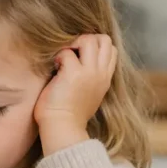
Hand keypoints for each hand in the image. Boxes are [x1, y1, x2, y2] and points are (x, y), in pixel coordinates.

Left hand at [34, 34, 116, 154]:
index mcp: (105, 79)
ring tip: (64, 58)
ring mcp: (89, 72)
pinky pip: (67, 52)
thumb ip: (92, 79)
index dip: (96, 46)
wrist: (63, 128)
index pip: (111, 50)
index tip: (81, 56)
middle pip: (104, 39)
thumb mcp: (90, 95)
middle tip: (72, 52)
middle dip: (86, 39)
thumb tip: (81, 64)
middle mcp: (100, 73)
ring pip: (89, 39)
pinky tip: (55, 69)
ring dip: (74, 43)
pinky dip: (59, 56)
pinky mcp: (73, 73)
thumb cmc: (70, 115)